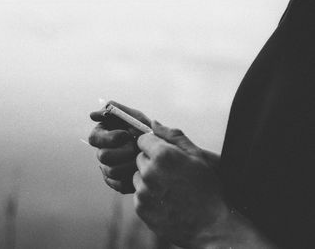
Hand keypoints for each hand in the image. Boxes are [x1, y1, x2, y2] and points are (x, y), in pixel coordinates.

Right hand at [89, 101, 150, 193]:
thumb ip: (116, 111)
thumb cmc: (149, 131)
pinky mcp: (117, 183)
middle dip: (123, 152)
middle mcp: (104, 152)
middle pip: (103, 156)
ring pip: (111, 171)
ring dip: (131, 164)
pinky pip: (119, 184)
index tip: (125, 135)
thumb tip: (92, 115)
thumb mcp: (136, 117)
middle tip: (138, 149)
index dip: (108, 138)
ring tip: (143, 159)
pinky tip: (141, 170)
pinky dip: (132, 177)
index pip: (94, 138)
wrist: (166, 153)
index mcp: (104, 135)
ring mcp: (109, 169)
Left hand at [133, 120, 225, 247]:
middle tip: (170, 173)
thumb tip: (153, 123)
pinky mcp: (141, 208)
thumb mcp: (196, 156)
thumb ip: (173, 136)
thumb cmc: (207, 188)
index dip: (154, 145)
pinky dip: (148, 195)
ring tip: (169, 188)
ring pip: (137, 176)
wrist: (211, 225)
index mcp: (163, 155)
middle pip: (139, 158)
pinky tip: (165, 200)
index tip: (164, 153)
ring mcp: (144, 191)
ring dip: (148, 178)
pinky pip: (138, 194)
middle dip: (151, 161)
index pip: (143, 140)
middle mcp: (149, 172)